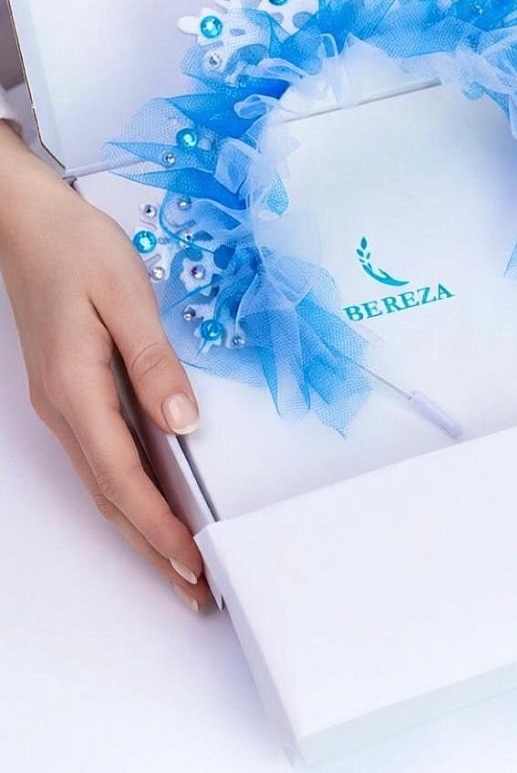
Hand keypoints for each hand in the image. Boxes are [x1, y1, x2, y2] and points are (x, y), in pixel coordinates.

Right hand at [0, 122, 211, 610]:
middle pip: (110, 496)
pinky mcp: (71, 390)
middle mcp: (65, 409)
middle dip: (152, 546)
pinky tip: (153, 499)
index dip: (159, 526)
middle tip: (193, 588)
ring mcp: (63, 403)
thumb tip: (184, 423)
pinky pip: (103, 455)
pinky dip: (131, 489)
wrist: (29, 221)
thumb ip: (155, 364)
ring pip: (104, 481)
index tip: (193, 562)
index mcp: (77, 392)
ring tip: (178, 561)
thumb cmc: (75, 248)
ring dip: (141, 525)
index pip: (124, 478)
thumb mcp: (126, 297)